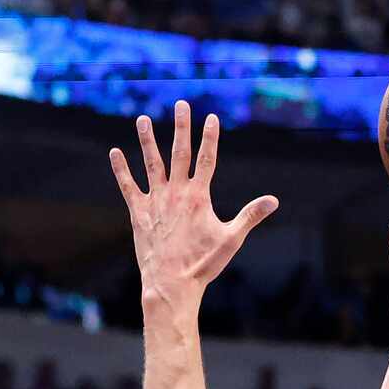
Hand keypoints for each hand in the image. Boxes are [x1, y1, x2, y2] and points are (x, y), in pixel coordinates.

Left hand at [110, 100, 277, 313]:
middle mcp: (176, 193)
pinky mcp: (138, 213)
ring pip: (151, 164)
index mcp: (198, 197)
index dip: (210, 137)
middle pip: (179, 153)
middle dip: (182, 127)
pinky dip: (121, 169)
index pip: (207, 159)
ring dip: (147, 140)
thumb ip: (251, 216)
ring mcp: (155, 201)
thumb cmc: (203, 264)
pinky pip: (128, 186)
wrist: (171, 283)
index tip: (211, 118)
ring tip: (143, 119)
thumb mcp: (231, 239)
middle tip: (181, 104)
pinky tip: (115, 152)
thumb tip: (273, 201)